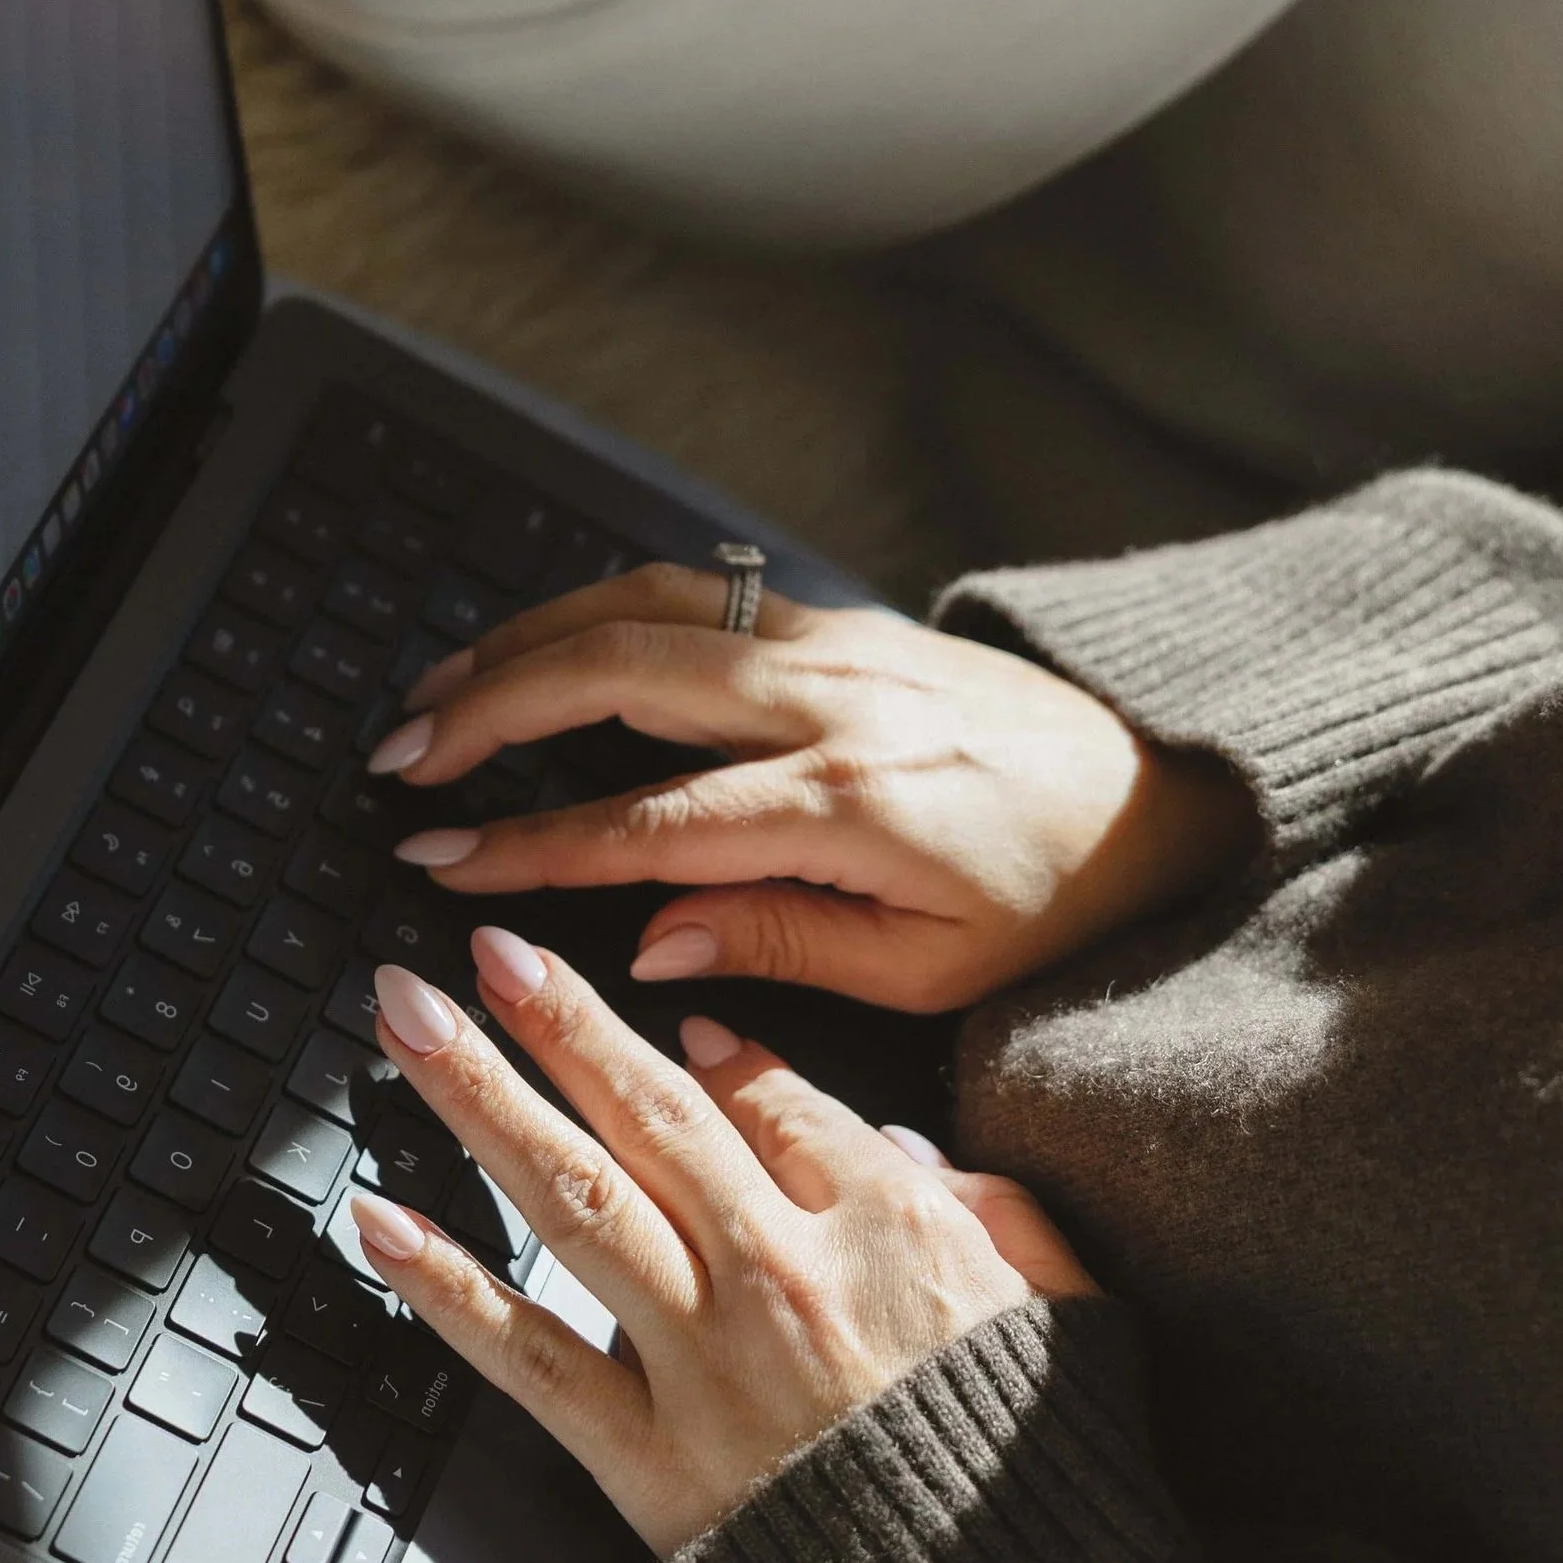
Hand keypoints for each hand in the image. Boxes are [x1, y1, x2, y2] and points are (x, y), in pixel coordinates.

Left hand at [349, 924, 1092, 1555]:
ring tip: (406, 1022)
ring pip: (572, 1197)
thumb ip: (996, 1207)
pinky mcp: (645, 1460)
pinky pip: (527, 1356)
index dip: (706, 1052)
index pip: (775, 1103)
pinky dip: (445, 1284)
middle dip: (558, 1020)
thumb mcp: (1065, 1308)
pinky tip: (378, 1219)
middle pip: (651, 1115)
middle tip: (483, 953)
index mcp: (892, 1227)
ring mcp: (703, 1363)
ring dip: (479, 1096)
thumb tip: (893, 1140)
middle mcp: (783, 1274)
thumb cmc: (1031, 1484)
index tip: (658, 1016)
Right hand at [368, 564, 1256, 1011]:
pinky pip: (693, 592)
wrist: (1164, 794)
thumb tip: (644, 937)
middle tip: (397, 758)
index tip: (441, 864)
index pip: (645, 820)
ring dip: (524, 641)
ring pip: (643, 607)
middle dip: (486, 712)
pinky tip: (540, 644)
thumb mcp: (930, 970)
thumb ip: (778, 946)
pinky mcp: (842, 618)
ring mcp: (834, 641)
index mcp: (847, 802)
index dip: (527, 845)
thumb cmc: (1054, 897)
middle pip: (615, 675)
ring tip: (437, 690)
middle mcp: (830, 699)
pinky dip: (596, 610)